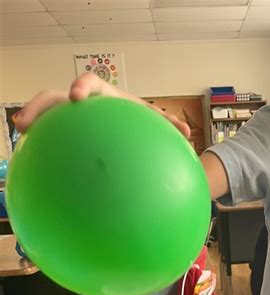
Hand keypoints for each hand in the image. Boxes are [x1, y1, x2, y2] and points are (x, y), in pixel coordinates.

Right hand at [14, 72, 190, 137]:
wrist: (129, 134)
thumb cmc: (141, 126)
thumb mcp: (154, 125)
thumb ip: (167, 127)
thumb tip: (187, 133)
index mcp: (106, 97)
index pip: (92, 85)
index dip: (82, 86)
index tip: (77, 96)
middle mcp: (83, 106)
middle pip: (55, 99)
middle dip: (39, 107)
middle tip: (26, 122)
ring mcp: (71, 122)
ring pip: (47, 120)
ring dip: (32, 126)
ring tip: (19, 138)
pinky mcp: (66, 139)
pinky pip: (51, 144)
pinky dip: (42, 151)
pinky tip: (35, 169)